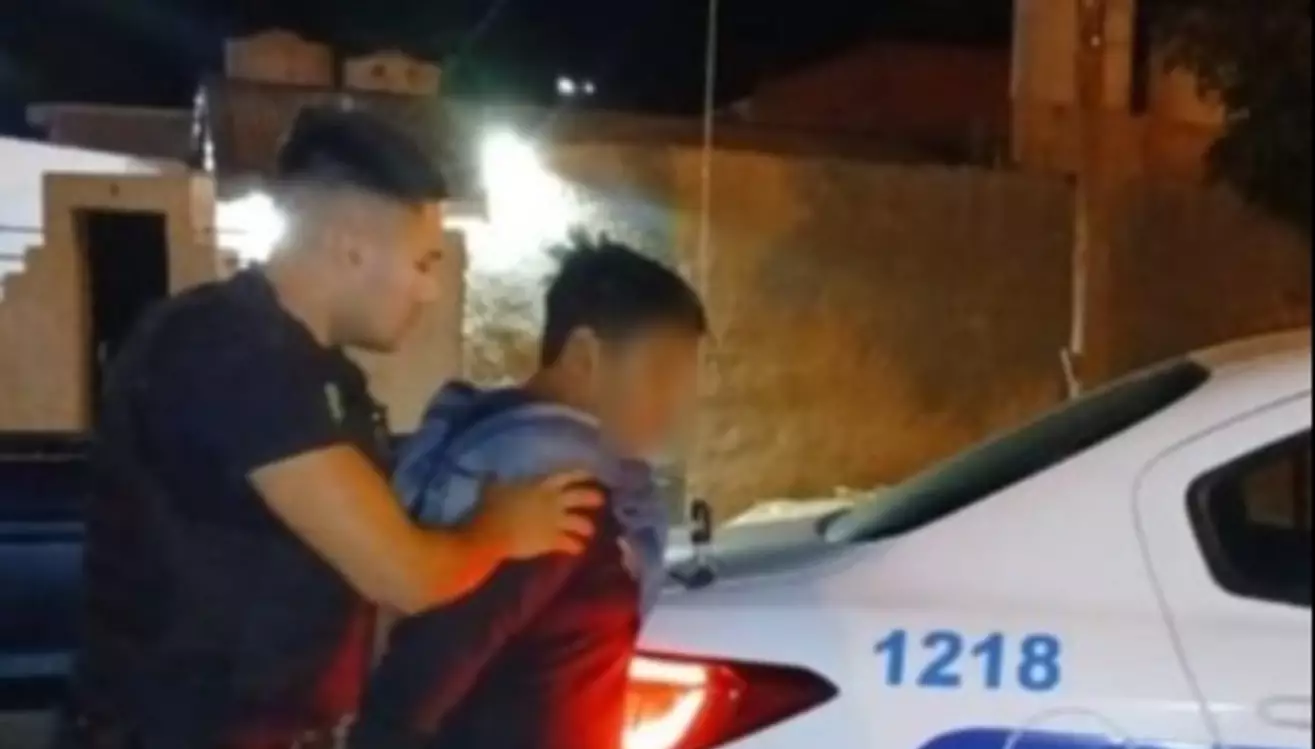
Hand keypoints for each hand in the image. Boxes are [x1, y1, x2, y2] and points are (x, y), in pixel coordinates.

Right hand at [472, 470, 603, 559]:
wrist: (492, 533)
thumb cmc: (491, 507)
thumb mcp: (492, 488)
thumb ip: (496, 480)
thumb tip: (491, 474)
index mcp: (541, 485)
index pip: (568, 475)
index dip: (581, 474)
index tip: (591, 473)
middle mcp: (553, 501)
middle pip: (581, 497)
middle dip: (593, 497)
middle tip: (602, 500)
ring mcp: (555, 521)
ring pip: (580, 522)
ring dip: (587, 527)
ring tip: (589, 532)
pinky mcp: (552, 540)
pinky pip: (569, 544)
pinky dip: (575, 546)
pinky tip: (578, 549)